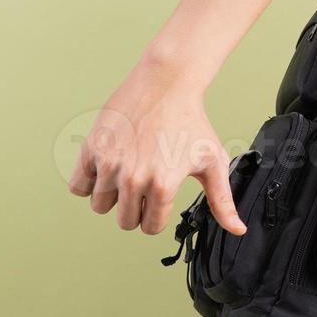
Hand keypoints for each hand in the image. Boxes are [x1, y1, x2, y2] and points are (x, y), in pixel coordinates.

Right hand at [67, 53, 245, 236]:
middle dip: (135, 208)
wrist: (166, 86)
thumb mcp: (213, 162)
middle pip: (124, 221)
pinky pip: (78, 186)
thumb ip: (222, 201)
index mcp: (163, 185)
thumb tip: (238, 230)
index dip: (157, 215)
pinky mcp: (91, 150)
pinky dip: (90, 182)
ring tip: (129, 172)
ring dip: (112, 196)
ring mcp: (110, 164)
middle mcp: (134, 178)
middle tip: (146, 182)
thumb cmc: (192, 123)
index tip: (162, 197)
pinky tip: (109, 166)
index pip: (150, 226)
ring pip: (100, 206)